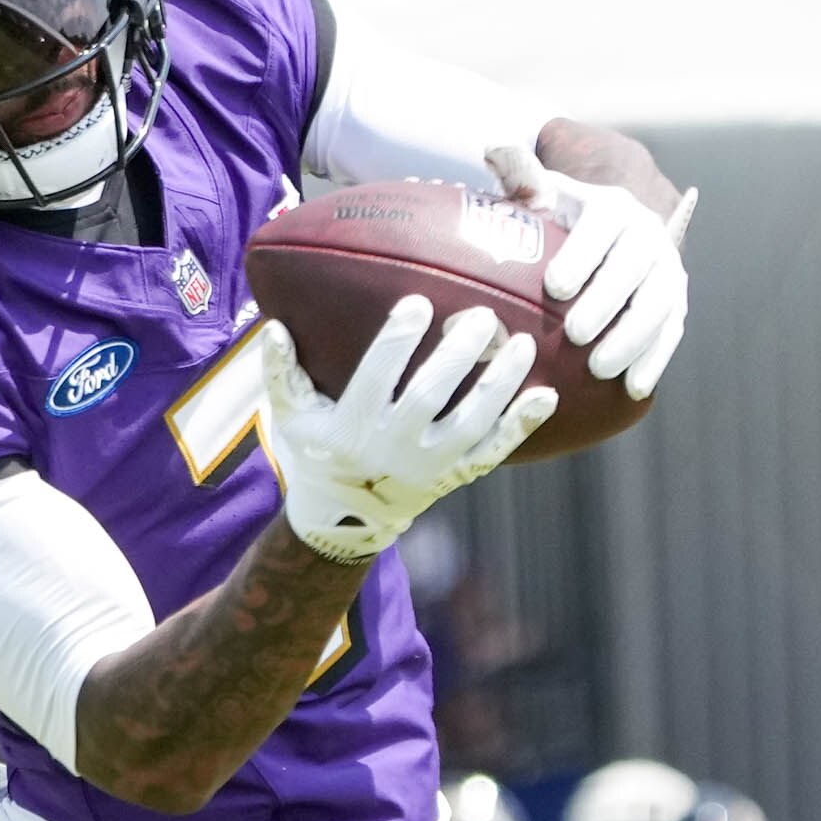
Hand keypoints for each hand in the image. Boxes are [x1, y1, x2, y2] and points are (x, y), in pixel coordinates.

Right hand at [262, 295, 557, 563]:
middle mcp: (393, 448)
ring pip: (472, 423)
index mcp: (350, 428)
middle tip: (483, 316)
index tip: (419, 302)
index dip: (397, 341)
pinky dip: (522, 426)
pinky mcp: (457, 476)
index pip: (375, 378)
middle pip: (430, 398)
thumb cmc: (317, 448)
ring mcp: (430, 466)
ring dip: (499, 384)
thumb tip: (273, 327)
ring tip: (521, 343)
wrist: (346, 519)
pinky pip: (495, 451)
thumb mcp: (289, 415)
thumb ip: (279, 372)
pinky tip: (547, 395)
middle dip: (458, 357)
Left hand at [486, 145, 696, 399]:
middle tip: (573, 333)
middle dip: (607, 301)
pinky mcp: (676, 303)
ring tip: (600, 367)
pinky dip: (656, 359)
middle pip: (635, 269)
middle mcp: (648, 235)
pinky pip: (672, 331)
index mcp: (612, 207)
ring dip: (634, 337)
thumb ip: (519, 176)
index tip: (554, 286)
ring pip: (659, 304)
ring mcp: (667, 271)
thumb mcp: (540, 196)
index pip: (602, 228)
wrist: (606, 235)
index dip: (582, 255)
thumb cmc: (558, 220)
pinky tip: (633, 387)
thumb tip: (492, 146)